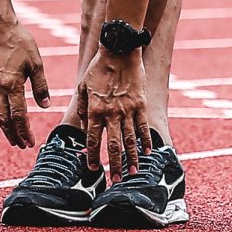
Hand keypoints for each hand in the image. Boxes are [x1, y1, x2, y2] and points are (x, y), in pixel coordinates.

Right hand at [0, 17, 50, 148]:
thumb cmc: (21, 43)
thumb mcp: (36, 64)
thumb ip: (41, 86)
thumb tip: (45, 106)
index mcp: (12, 84)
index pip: (18, 115)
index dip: (24, 130)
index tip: (30, 143)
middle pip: (5, 119)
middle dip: (13, 134)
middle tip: (22, 146)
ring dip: (5, 128)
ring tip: (13, 139)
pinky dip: (0, 116)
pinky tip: (6, 121)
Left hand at [81, 47, 149, 177]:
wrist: (119, 51)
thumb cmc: (98, 69)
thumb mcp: (82, 88)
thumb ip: (83, 110)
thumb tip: (86, 130)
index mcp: (94, 110)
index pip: (93, 140)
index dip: (93, 156)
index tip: (94, 168)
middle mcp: (111, 113)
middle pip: (113, 145)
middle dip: (115, 164)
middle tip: (116, 180)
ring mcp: (128, 109)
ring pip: (130, 139)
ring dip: (132, 157)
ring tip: (134, 172)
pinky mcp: (141, 104)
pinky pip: (144, 126)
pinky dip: (146, 140)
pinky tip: (148, 152)